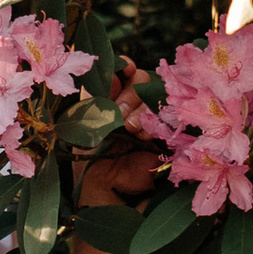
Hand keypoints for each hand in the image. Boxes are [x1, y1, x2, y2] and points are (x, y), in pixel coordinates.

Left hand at [76, 71, 163, 212]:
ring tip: (129, 128)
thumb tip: (112, 72)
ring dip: (140, 109)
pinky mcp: (163, 136)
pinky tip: (142, 134)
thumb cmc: (89, 154)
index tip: (124, 69)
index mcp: (112, 96)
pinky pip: (166, 118)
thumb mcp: (87, 119)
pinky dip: (153, 122)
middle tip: (118, 114)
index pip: (124, 71)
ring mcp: (149, 119)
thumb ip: (98, 94)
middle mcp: (132, 104)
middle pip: (142, 81)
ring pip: (154, 97)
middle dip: (130, 94)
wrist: (100, 186)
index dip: (125, 67)